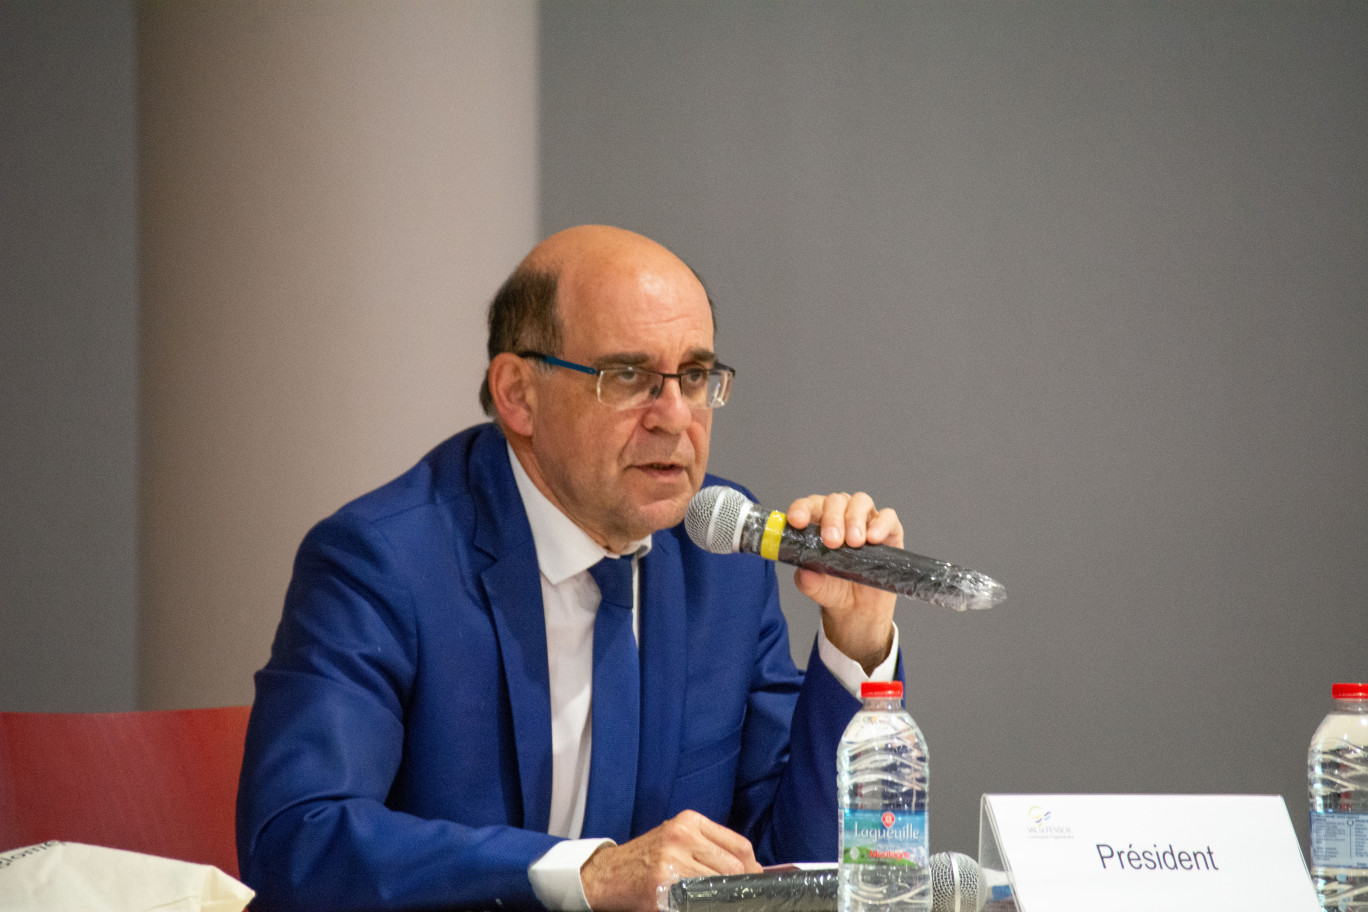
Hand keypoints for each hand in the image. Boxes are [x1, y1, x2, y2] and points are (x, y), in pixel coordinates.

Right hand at [580, 810, 760, 911]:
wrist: (606, 875)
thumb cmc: (646, 859)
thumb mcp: (677, 839)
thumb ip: (710, 847)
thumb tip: (751, 868)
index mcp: (689, 822)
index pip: (739, 845)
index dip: (752, 868)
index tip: (754, 881)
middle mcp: (681, 837)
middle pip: (733, 867)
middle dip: (741, 886)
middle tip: (741, 898)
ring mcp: (671, 862)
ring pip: (719, 886)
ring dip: (724, 899)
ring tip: (720, 901)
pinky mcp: (662, 888)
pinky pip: (698, 902)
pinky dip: (705, 905)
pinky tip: (701, 905)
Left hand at [784, 492, 900, 673]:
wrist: (858, 608)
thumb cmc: (833, 588)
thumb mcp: (815, 588)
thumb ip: (808, 580)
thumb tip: (806, 572)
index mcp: (817, 522)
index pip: (808, 506)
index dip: (801, 509)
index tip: (797, 522)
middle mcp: (841, 515)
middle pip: (835, 501)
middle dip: (832, 518)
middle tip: (832, 541)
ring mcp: (866, 520)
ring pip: (860, 501)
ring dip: (855, 519)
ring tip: (854, 542)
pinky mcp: (889, 530)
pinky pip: (888, 516)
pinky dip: (881, 524)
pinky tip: (874, 539)